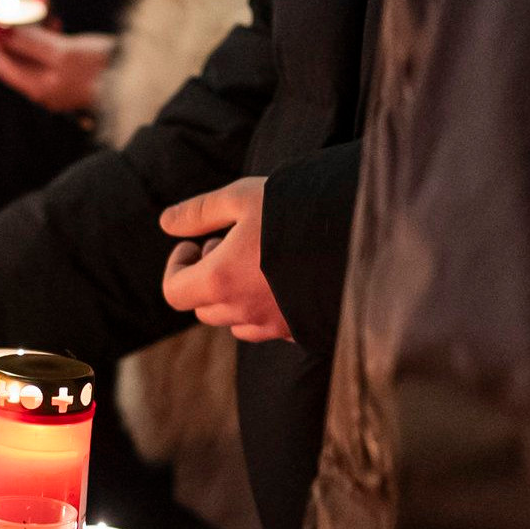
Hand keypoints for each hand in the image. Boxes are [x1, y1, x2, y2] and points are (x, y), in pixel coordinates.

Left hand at [0, 1, 113, 114]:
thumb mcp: (63, 52)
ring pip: (33, 43)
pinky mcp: (71, 66)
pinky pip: (50, 45)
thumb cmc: (103, 69)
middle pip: (13, 49)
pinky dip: (48, 26)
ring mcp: (56, 75)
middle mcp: (42, 83)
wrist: (142, 79)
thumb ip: (29, 41)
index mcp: (35, 86)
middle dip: (7, 20)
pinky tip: (52, 12)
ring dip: (30, 18)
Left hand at [158, 176, 288, 341]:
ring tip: (260, 259)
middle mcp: (244, 311)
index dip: (177, 266)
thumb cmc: (296, 210)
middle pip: (204, 308)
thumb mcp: (241, 197)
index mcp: (220, 280)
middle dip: (207, 277)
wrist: (364, 236)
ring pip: (237, 321)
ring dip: (236, 295)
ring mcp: (275, 326)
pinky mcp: (302, 331)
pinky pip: (271, 328)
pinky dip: (266, 307)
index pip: (174, 292)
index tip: (196, 243)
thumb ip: (199, 212)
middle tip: (232, 244)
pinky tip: (287, 276)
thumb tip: (165, 222)